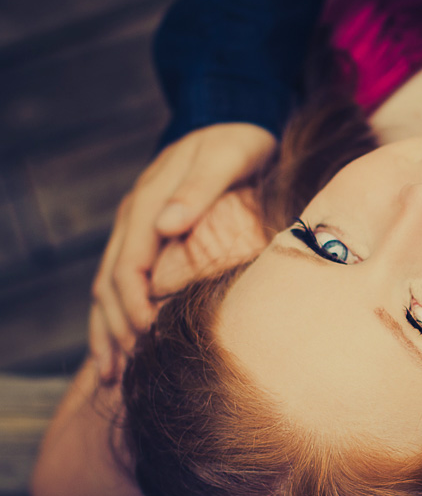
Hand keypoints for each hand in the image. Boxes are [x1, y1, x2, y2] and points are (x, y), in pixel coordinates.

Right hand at [89, 123, 274, 382]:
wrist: (236, 121)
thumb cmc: (239, 143)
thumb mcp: (227, 155)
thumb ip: (199, 188)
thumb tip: (166, 225)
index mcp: (150, 201)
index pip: (130, 262)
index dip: (134, 301)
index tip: (145, 335)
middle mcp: (136, 217)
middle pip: (110, 281)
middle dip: (115, 328)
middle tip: (125, 371)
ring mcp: (137, 228)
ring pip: (108, 286)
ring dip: (107, 329)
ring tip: (112, 373)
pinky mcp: (147, 237)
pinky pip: (122, 281)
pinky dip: (117, 315)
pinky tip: (121, 347)